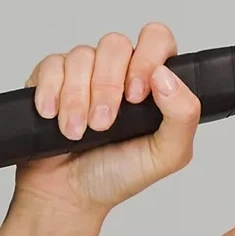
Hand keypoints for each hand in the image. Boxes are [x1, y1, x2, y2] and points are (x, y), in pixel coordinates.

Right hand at [12, 23, 200, 218]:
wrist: (69, 196)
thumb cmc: (119, 175)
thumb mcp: (167, 155)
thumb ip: (183, 116)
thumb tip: (166, 76)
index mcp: (154, 83)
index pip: (157, 40)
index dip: (146, 58)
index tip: (136, 96)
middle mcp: (120, 71)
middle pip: (116, 44)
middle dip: (107, 86)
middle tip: (102, 124)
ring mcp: (85, 72)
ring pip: (82, 55)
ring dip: (77, 98)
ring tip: (76, 132)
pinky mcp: (52, 78)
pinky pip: (51, 65)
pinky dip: (51, 92)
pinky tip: (52, 116)